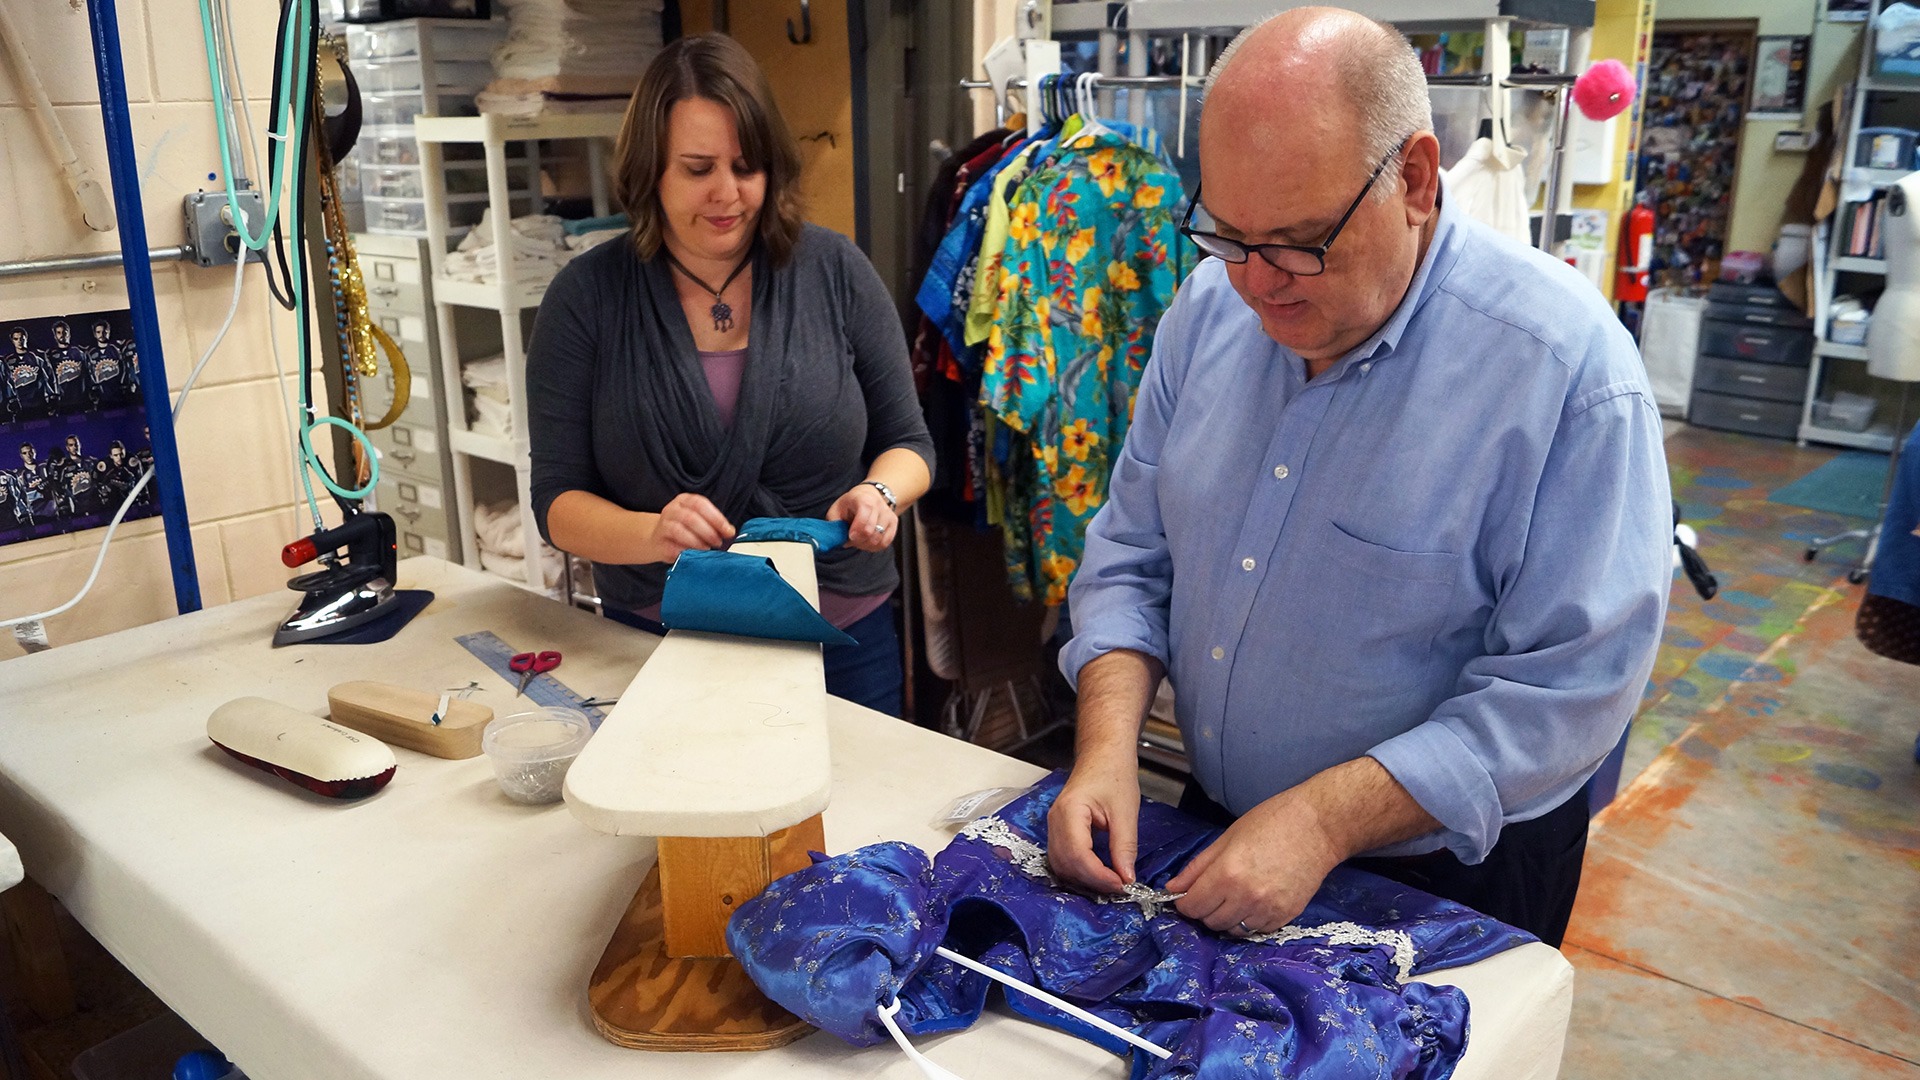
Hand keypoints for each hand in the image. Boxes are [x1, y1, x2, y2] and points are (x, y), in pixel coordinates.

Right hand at [649, 493, 733, 560]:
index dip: (716, 518)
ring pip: (679, 531)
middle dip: (708, 532)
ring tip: (706, 549)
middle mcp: (672, 510)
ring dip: (697, 542)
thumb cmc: (684, 529)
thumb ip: (714, 524)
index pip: (700, 504)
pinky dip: (685, 552)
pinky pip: (672, 547)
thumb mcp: (699, 520)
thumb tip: (730, 531)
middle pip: (690, 518)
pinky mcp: (658, 542)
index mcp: (684, 500)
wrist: (658, 539)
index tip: (728, 531)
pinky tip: (693, 555)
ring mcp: (663, 525)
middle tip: (718, 543)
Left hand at [827, 483, 897, 552]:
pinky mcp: (893, 523)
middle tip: (852, 539)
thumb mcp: (836, 509)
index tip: (850, 536)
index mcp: (863, 499)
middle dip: (859, 541)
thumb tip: (839, 539)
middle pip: (872, 532)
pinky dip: (875, 546)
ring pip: (879, 539)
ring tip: (859, 540)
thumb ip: (834, 524)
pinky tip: (868, 542)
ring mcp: (888, 514)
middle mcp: (879, 505)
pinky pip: (885, 542)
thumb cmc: (850, 503)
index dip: (856, 532)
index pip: (864, 519)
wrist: (869, 495)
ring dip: (866, 545)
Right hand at [1046, 757, 1140, 892]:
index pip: (1077, 855)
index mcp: (1070, 812)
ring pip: (1061, 865)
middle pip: (1066, 864)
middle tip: (1119, 886)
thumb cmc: (1114, 774)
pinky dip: (1079, 870)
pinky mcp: (1059, 830)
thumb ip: (1124, 846)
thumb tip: (1127, 878)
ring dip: (1084, 878)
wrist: (1104, 756)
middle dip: (1091, 880)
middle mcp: (1055, 821)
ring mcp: (1054, 826)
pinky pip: (1063, 858)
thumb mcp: (1125, 811)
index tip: (1121, 884)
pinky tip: (1099, 872)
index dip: (1098, 875)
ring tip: (1110, 881)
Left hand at [1164, 788, 1343, 935]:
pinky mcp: (1286, 916)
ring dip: (1226, 918)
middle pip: (1210, 921)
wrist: (1318, 827)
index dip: (1185, 902)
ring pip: (1233, 930)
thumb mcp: (1227, 838)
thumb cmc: (1271, 822)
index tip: (1188, 894)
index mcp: (1227, 874)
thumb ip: (1197, 867)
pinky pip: (1257, 931)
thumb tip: (1172, 888)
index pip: (1192, 906)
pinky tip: (1253, 901)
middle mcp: (1246, 897)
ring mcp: (1268, 910)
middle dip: (1205, 910)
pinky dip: (1249, 921)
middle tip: (1212, 892)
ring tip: (1234, 897)